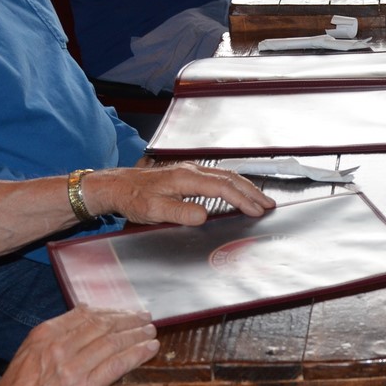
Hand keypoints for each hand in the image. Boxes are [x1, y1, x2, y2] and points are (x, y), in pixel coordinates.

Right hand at [0, 307, 159, 385]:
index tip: (124, 312)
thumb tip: (81, 317)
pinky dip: (136, 355)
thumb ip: (53, 335)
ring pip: (113, 343)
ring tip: (150, 333)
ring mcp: (73, 368)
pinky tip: (149, 350)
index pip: (86, 314)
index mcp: (46, 334)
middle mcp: (61, 347)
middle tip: (144, 318)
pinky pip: (116, 366)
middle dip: (128, 320)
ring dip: (136, 335)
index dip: (111, 311)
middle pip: (104, 326)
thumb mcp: (28, 352)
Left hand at [81, 162, 274, 225]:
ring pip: (225, 176)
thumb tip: (204, 215)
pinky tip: (236, 192)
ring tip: (260, 199)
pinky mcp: (186, 175)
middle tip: (269, 204)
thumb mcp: (154, 210)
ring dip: (245, 187)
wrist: (116, 186)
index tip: (257, 211)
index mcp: (186, 177)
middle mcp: (191, 170)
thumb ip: (180, 213)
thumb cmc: (133, 197)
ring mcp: (189, 170)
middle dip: (252, 191)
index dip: (243, 200)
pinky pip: (217, 177)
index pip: (223, 187)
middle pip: (230, 178)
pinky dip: (233, 184)